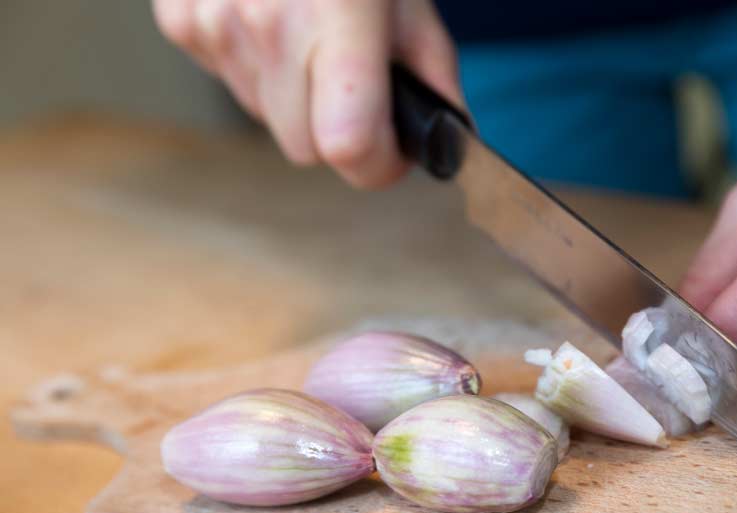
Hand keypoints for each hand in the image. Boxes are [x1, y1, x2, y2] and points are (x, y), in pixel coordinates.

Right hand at [153, 0, 462, 186]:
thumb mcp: (411, 4)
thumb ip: (434, 79)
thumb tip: (446, 146)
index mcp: (339, 16)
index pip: (347, 144)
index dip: (378, 163)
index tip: (392, 150)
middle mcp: (267, 24)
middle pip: (305, 148)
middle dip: (338, 131)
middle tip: (356, 83)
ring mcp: (215, 23)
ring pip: (267, 120)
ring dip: (296, 99)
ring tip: (312, 38)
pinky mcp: (181, 22)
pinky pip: (231, 84)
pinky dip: (257, 70)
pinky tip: (272, 24)